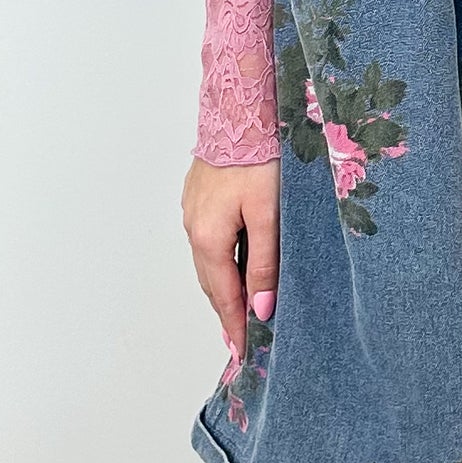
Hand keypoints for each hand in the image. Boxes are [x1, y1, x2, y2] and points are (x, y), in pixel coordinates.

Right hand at [184, 159, 280, 356]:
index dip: (236, 328)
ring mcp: (192, 211)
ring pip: (209, 262)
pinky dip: (220, 262)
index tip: (245, 354)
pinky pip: (208, 241)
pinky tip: (234, 265)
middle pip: (211, 284)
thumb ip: (264, 262)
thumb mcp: (269, 214)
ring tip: (240, 312)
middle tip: (242, 341)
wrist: (239, 108)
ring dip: (223, 288)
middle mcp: (193, 228)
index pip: (224, 297)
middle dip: (227, 314)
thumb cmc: (259, 157)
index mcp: (208, 238)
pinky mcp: (199, 196)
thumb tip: (262, 308)